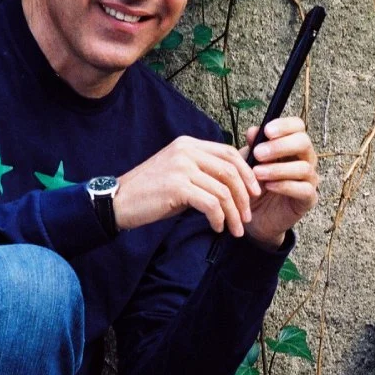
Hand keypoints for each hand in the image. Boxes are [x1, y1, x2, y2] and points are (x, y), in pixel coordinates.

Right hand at [115, 134, 261, 237]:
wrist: (119, 201)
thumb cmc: (151, 192)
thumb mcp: (180, 173)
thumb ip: (204, 171)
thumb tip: (235, 182)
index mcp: (189, 144)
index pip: (229, 153)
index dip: (246, 173)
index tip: (255, 192)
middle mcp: (186, 151)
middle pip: (230, 171)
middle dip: (244, 196)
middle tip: (247, 216)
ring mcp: (181, 167)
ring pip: (222, 190)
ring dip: (233, 213)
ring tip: (235, 229)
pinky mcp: (177, 187)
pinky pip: (210, 204)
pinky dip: (218, 218)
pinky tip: (217, 227)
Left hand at [241, 115, 318, 247]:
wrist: (253, 216)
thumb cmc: (253, 184)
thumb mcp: (247, 163)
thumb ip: (251, 147)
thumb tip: (253, 131)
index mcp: (291, 145)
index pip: (298, 126)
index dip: (285, 126)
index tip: (267, 131)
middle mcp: (305, 159)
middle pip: (304, 143)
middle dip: (280, 146)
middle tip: (258, 154)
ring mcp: (309, 179)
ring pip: (304, 167)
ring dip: (278, 169)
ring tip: (257, 173)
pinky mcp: (308, 199)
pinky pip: (304, 189)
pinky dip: (286, 186)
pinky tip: (269, 186)